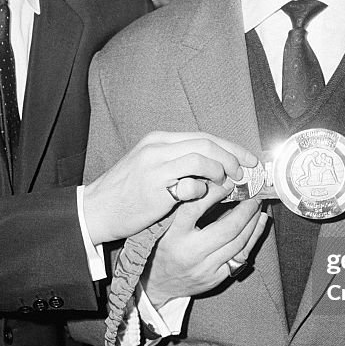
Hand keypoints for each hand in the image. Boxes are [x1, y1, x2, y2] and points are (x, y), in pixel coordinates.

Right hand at [82, 132, 257, 243]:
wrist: (96, 209)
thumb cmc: (126, 192)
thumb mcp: (149, 165)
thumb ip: (178, 161)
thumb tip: (216, 165)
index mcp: (158, 140)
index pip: (203, 136)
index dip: (230, 147)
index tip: (248, 159)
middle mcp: (157, 148)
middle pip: (206, 143)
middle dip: (232, 157)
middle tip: (244, 173)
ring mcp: (155, 167)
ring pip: (201, 158)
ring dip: (221, 171)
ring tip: (228, 184)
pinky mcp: (155, 189)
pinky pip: (189, 185)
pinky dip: (202, 190)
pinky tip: (204, 197)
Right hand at [144, 182, 267, 309]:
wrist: (158, 284)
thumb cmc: (162, 248)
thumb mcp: (165, 226)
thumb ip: (185, 207)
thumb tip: (213, 184)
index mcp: (174, 236)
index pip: (196, 208)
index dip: (215, 192)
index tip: (228, 181)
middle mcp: (190, 253)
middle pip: (227, 228)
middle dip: (246, 209)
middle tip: (253, 195)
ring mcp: (205, 268)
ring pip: (239, 243)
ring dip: (253, 222)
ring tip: (258, 207)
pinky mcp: (216, 278)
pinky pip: (241, 256)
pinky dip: (254, 237)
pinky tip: (260, 223)